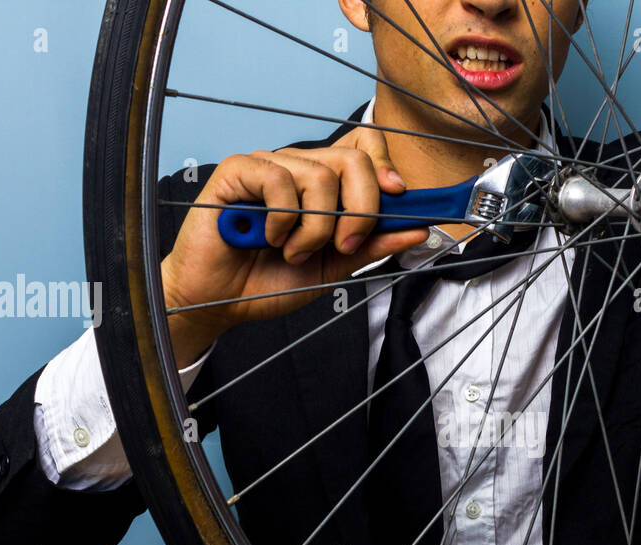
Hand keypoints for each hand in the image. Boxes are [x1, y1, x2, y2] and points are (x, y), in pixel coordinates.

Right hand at [161, 125, 429, 363]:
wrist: (221, 302)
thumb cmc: (270, 281)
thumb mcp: (335, 267)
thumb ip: (373, 245)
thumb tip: (418, 228)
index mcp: (323, 185)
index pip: (363, 147)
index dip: (385, 166)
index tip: (398, 197)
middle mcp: (298, 168)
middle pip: (351, 159)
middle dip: (359, 208)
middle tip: (344, 246)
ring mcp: (268, 166)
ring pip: (319, 175)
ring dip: (315, 228)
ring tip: (295, 253)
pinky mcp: (237, 171)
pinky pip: (278, 180)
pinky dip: (283, 219)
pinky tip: (271, 238)